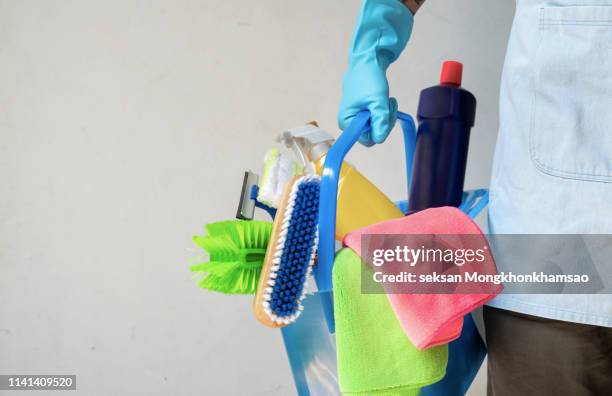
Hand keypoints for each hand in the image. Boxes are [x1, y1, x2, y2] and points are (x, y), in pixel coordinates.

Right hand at [338, 0, 413, 145]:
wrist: (368, 59)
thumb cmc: (369, 79)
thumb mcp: (377, 101)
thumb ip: (380, 121)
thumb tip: (380, 139)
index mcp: (347, 122)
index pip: (367, 139)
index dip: (379, 130)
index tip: (385, 115)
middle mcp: (349, 122)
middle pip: (372, 133)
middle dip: (385, 121)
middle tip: (389, 104)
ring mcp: (356, 116)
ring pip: (377, 126)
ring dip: (387, 115)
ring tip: (388, 100)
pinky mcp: (363, 111)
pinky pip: (377, 118)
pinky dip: (384, 111)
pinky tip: (386, 101)